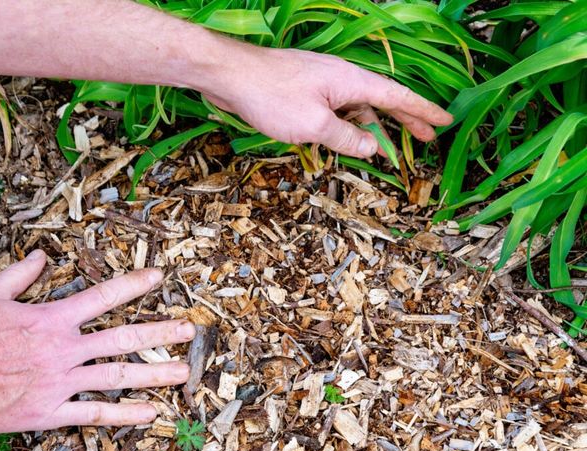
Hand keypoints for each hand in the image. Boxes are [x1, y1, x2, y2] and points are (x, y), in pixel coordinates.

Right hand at [0, 250, 194, 432]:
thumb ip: (19, 274)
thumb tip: (41, 256)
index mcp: (52, 319)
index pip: (102, 296)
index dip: (133, 285)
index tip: (159, 278)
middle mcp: (64, 350)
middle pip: (122, 338)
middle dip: (158, 333)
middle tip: (189, 332)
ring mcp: (61, 382)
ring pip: (117, 377)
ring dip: (153, 375)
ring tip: (182, 374)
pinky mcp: (51, 411)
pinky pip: (95, 415)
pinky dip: (124, 415)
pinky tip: (149, 414)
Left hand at [201, 46, 452, 158]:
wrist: (230, 74)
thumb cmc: (272, 96)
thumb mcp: (314, 125)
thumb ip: (346, 138)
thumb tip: (372, 148)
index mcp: (351, 81)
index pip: (397, 96)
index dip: (423, 111)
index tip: (445, 121)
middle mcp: (341, 78)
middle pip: (382, 101)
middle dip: (406, 120)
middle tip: (427, 138)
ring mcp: (322, 83)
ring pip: (356, 108)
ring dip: (371, 128)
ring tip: (386, 152)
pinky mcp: (304, 91)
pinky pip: (335, 110)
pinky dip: (345, 126)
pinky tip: (345, 141)